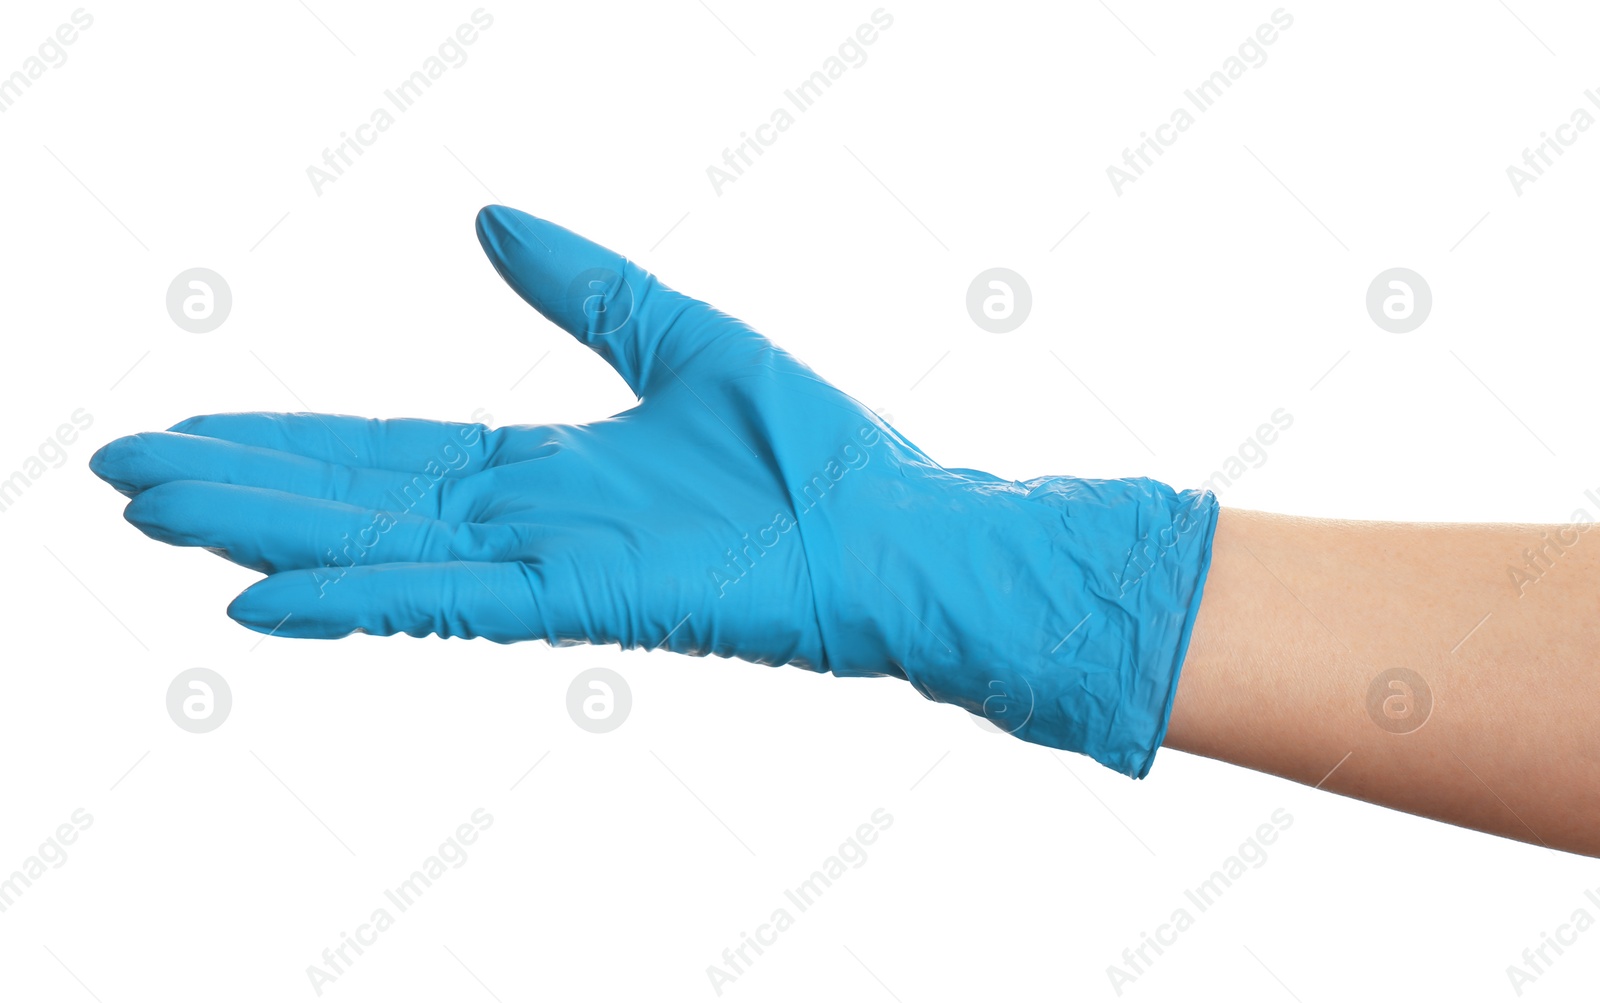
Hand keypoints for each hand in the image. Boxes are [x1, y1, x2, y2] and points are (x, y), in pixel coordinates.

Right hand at [89, 206, 1217, 776]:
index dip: (294, 440)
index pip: (392, 450)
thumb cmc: (816, 451)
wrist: (905, 529)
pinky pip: (448, 604)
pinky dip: (351, 603)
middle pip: (359, 499)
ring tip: (152, 510)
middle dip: (243, 484)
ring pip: (376, 548)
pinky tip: (253, 603)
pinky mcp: (589, 603)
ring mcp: (552, 567)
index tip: (202, 426)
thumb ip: (584, 288)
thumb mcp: (681, 336)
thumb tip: (485, 217)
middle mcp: (531, 523)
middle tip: (124, 472)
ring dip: (263, 532)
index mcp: (550, 470)